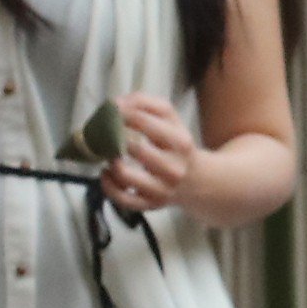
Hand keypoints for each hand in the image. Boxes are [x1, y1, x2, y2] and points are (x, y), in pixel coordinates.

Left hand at [99, 92, 199, 217]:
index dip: (120, 112)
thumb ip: (145, 103)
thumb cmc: (176, 145)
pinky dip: (108, 186)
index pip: (142, 120)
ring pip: (125, 175)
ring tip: (109, 154)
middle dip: (113, 137)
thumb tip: (115, 103)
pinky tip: (107, 173)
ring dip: (110, 162)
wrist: (200, 181)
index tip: (111, 110)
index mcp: (181, 143)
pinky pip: (123, 199)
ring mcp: (163, 189)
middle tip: (106, 132)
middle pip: (134, 147)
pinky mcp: (152, 204)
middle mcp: (174, 168)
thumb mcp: (171, 119)